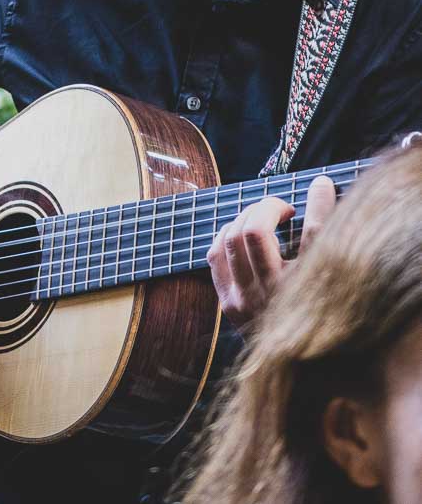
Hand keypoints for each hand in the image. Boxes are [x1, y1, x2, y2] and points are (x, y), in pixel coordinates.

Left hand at [206, 175, 335, 330]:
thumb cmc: (324, 308)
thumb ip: (324, 225)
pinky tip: (242, 234)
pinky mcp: (228, 306)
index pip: (275, 234)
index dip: (284, 206)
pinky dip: (226, 237)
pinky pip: (215, 258)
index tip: (305, 196)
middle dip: (262, 208)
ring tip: (263, 220)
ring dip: (243, 220)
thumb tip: (321, 183)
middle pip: (245, 232)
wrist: (305, 363)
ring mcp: (241, 303)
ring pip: (226, 241)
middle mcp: (262, 298)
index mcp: (292, 289)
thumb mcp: (330, 270)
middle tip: (280, 210)